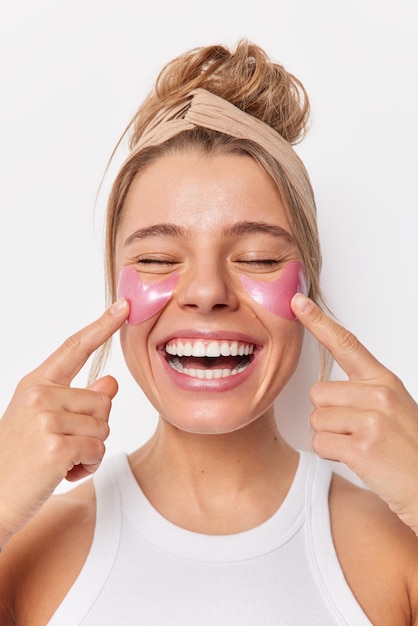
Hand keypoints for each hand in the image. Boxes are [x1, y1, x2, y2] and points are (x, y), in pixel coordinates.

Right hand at [0, 298, 128, 545]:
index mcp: (35, 384)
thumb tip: (111, 381)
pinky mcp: (56, 446)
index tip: (123, 307)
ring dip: (90, 449)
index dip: (102, 326)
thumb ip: (77, 399)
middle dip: (94, 426)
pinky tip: (62, 473)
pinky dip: (87, 466)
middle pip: (103, 400)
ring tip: (59, 460)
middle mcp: (39, 395)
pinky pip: (97, 449)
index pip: (74, 348)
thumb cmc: (17, 460)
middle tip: (63, 444)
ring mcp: (46, 419)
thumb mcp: (43, 420)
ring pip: (104, 426)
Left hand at [292, 293, 417, 534]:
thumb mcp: (393, 409)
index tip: (298, 303)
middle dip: (329, 415)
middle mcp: (379, 394)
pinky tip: (357, 459)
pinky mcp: (362, 446)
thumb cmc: (409, 450)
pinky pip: (321, 442)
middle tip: (357, 432)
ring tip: (360, 446)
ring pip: (317, 418)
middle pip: (318, 393)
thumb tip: (324, 391)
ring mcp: (372, 419)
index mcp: (385, 381)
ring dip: (330, 437)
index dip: (319, 322)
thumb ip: (363, 392)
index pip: (347, 343)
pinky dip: (331, 454)